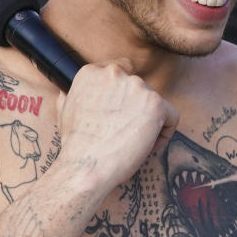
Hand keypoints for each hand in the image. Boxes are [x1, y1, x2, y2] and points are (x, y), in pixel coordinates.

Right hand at [54, 59, 178, 191]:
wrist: (86, 166)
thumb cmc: (76, 145)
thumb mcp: (64, 112)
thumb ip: (72, 95)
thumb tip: (67, 93)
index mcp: (92, 72)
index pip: (121, 71)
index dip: (124, 95)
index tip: (121, 114)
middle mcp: (116, 73)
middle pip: (140, 89)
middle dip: (136, 111)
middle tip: (124, 134)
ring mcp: (137, 87)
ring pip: (155, 104)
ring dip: (149, 123)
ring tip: (132, 143)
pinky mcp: (156, 104)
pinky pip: (171, 118)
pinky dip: (164, 134)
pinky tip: (147, 147)